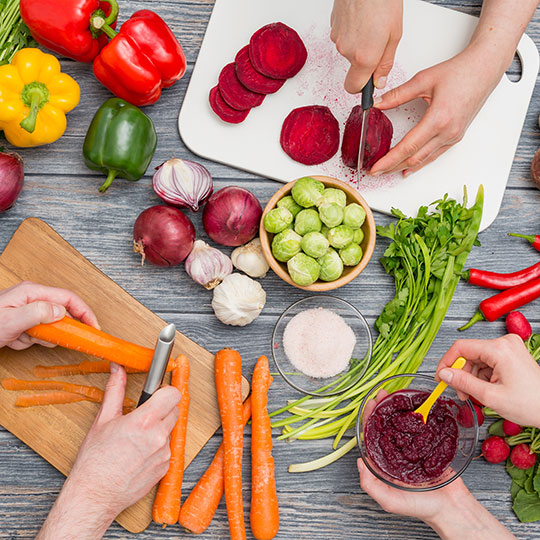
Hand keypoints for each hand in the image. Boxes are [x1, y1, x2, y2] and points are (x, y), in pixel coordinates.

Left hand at [0, 281, 98, 349]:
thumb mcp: (11, 321)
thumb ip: (39, 313)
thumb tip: (63, 312)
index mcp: (32, 292)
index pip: (69, 299)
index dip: (85, 312)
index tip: (94, 328)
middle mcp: (32, 298)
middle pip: (62, 313)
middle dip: (58, 329)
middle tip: (58, 340)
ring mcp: (27, 310)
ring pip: (49, 326)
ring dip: (39, 338)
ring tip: (20, 339)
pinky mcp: (23, 322)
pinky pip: (37, 334)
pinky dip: (28, 341)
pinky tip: (14, 341)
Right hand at [70, 364, 179, 514]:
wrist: (94, 495)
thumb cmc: (95, 461)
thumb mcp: (103, 419)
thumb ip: (115, 389)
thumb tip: (117, 369)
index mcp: (144, 421)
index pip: (173, 394)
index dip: (165, 391)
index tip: (156, 393)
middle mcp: (159, 437)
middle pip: (174, 410)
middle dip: (161, 409)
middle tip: (142, 415)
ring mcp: (164, 454)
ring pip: (170, 430)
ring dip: (159, 429)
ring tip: (136, 438)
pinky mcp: (165, 468)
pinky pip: (167, 449)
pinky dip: (157, 447)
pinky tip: (138, 453)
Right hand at [330, 0, 402, 92]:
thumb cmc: (382, 1)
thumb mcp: (395, 34)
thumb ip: (385, 63)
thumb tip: (379, 81)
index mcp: (364, 57)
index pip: (354, 88)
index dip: (361, 87)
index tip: (368, 82)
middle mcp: (347, 51)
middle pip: (354, 68)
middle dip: (366, 59)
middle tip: (379, 40)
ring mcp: (337, 39)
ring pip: (349, 51)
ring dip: (360, 43)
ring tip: (371, 24)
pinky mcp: (333, 28)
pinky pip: (344, 38)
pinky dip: (353, 32)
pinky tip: (362, 19)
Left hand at [359, 389, 468, 520]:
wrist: (452, 508)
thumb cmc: (421, 507)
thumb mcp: (390, 501)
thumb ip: (370, 485)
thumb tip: (358, 461)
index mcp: (385, 463)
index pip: (373, 436)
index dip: (369, 419)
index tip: (370, 404)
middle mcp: (398, 453)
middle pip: (386, 425)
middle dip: (382, 408)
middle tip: (382, 394)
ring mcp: (414, 448)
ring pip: (403, 424)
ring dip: (398, 408)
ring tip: (396, 395)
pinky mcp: (430, 446)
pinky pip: (422, 428)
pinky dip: (418, 415)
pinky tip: (416, 405)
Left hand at [370, 44, 503, 176]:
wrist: (484, 68)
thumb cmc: (459, 72)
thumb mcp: (423, 79)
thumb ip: (398, 95)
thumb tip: (377, 104)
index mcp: (438, 119)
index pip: (407, 147)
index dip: (389, 160)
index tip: (375, 168)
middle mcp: (447, 132)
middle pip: (414, 158)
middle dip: (392, 167)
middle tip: (375, 172)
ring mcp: (453, 136)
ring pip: (424, 159)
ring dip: (404, 166)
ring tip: (387, 171)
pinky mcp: (455, 136)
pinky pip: (434, 155)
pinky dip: (418, 162)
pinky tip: (408, 167)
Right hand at [436, 334, 539, 428]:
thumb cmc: (530, 404)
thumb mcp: (490, 396)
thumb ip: (463, 383)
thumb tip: (444, 374)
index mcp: (499, 349)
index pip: (461, 347)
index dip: (446, 363)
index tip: (440, 378)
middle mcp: (504, 343)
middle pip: (469, 353)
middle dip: (461, 373)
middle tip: (460, 392)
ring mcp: (509, 347)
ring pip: (477, 358)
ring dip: (471, 376)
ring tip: (473, 394)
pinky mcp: (511, 354)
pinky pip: (487, 361)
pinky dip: (481, 375)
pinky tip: (483, 389)